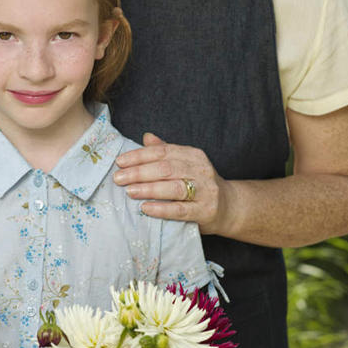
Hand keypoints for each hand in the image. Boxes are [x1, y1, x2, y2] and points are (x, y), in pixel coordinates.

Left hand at [113, 133, 230, 233]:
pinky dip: (161, 208)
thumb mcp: (186, 164)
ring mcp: (205, 191)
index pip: (163, 152)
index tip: (120, 162)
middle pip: (166, 168)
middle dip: (139, 172)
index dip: (139, 156)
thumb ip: (167, 152)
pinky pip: (180, 210)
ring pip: (173, 187)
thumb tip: (146, 137)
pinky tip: (145, 208)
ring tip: (129, 191)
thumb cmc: (200, 184)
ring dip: (149, 188)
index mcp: (193, 155)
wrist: (230, 206)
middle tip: (118, 178)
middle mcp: (201, 170)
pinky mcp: (205, 211)